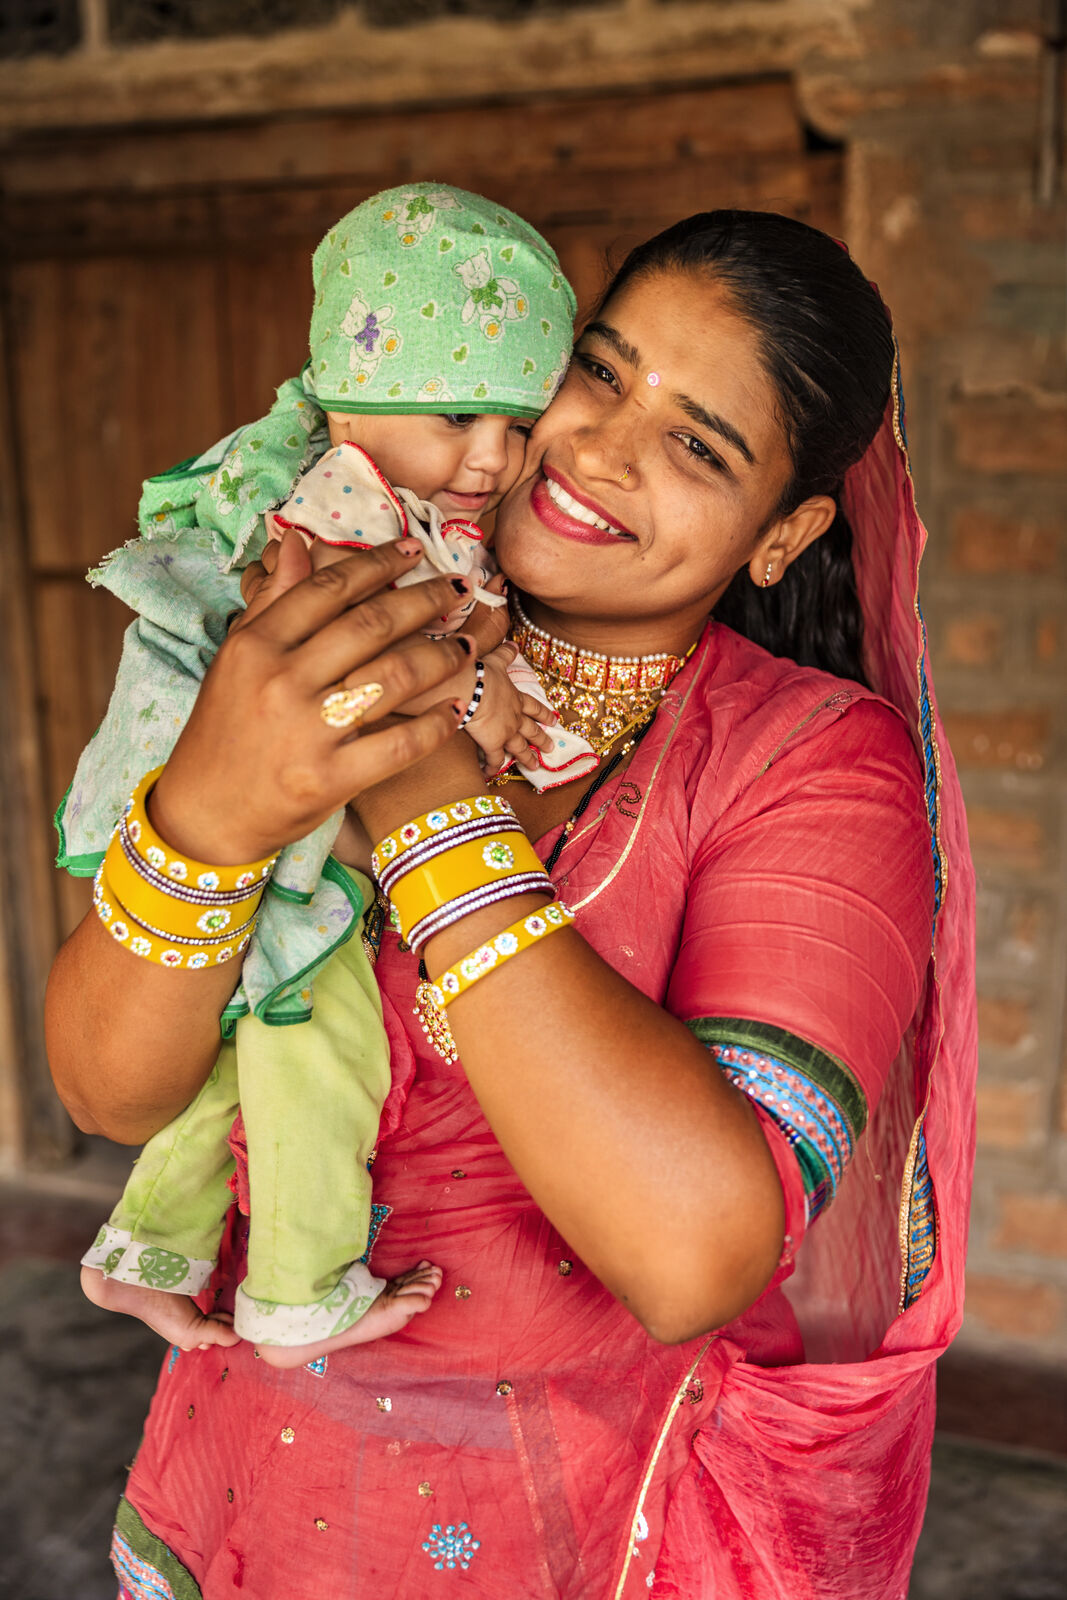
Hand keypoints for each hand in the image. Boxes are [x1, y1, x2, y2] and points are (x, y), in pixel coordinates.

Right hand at [149, 530, 473, 864]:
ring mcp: (307, 732)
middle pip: (370, 625)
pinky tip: (453, 710)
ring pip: (393, 676)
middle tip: (457, 589)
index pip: (327, 591)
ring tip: (465, 646)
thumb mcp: (236, 660)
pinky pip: (399, 744)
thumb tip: (298, 542)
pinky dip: (434, 725)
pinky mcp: (330, 779)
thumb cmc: (224, 731)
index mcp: (255, 646)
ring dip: (440, 657)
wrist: (206, 812)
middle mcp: (281, 682)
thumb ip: (271, 601)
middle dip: (424, 600)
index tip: (411, 551)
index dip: (376, 565)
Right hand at [466, 644, 557, 775]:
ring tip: (534, 766)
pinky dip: (492, 767)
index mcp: (516, 698)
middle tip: (551, 748)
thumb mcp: (496, 660)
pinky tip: (490, 775)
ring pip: (520, 748)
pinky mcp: (492, 744)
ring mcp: (506, 732)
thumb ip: (505, 653)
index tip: (554, 719)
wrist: (471, 688)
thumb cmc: (481, 673)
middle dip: (541, 739)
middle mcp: (515, 717)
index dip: (544, 714)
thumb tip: (512, 642)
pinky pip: (494, 759)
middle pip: (532, 731)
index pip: (534, 707)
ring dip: (527, 757)